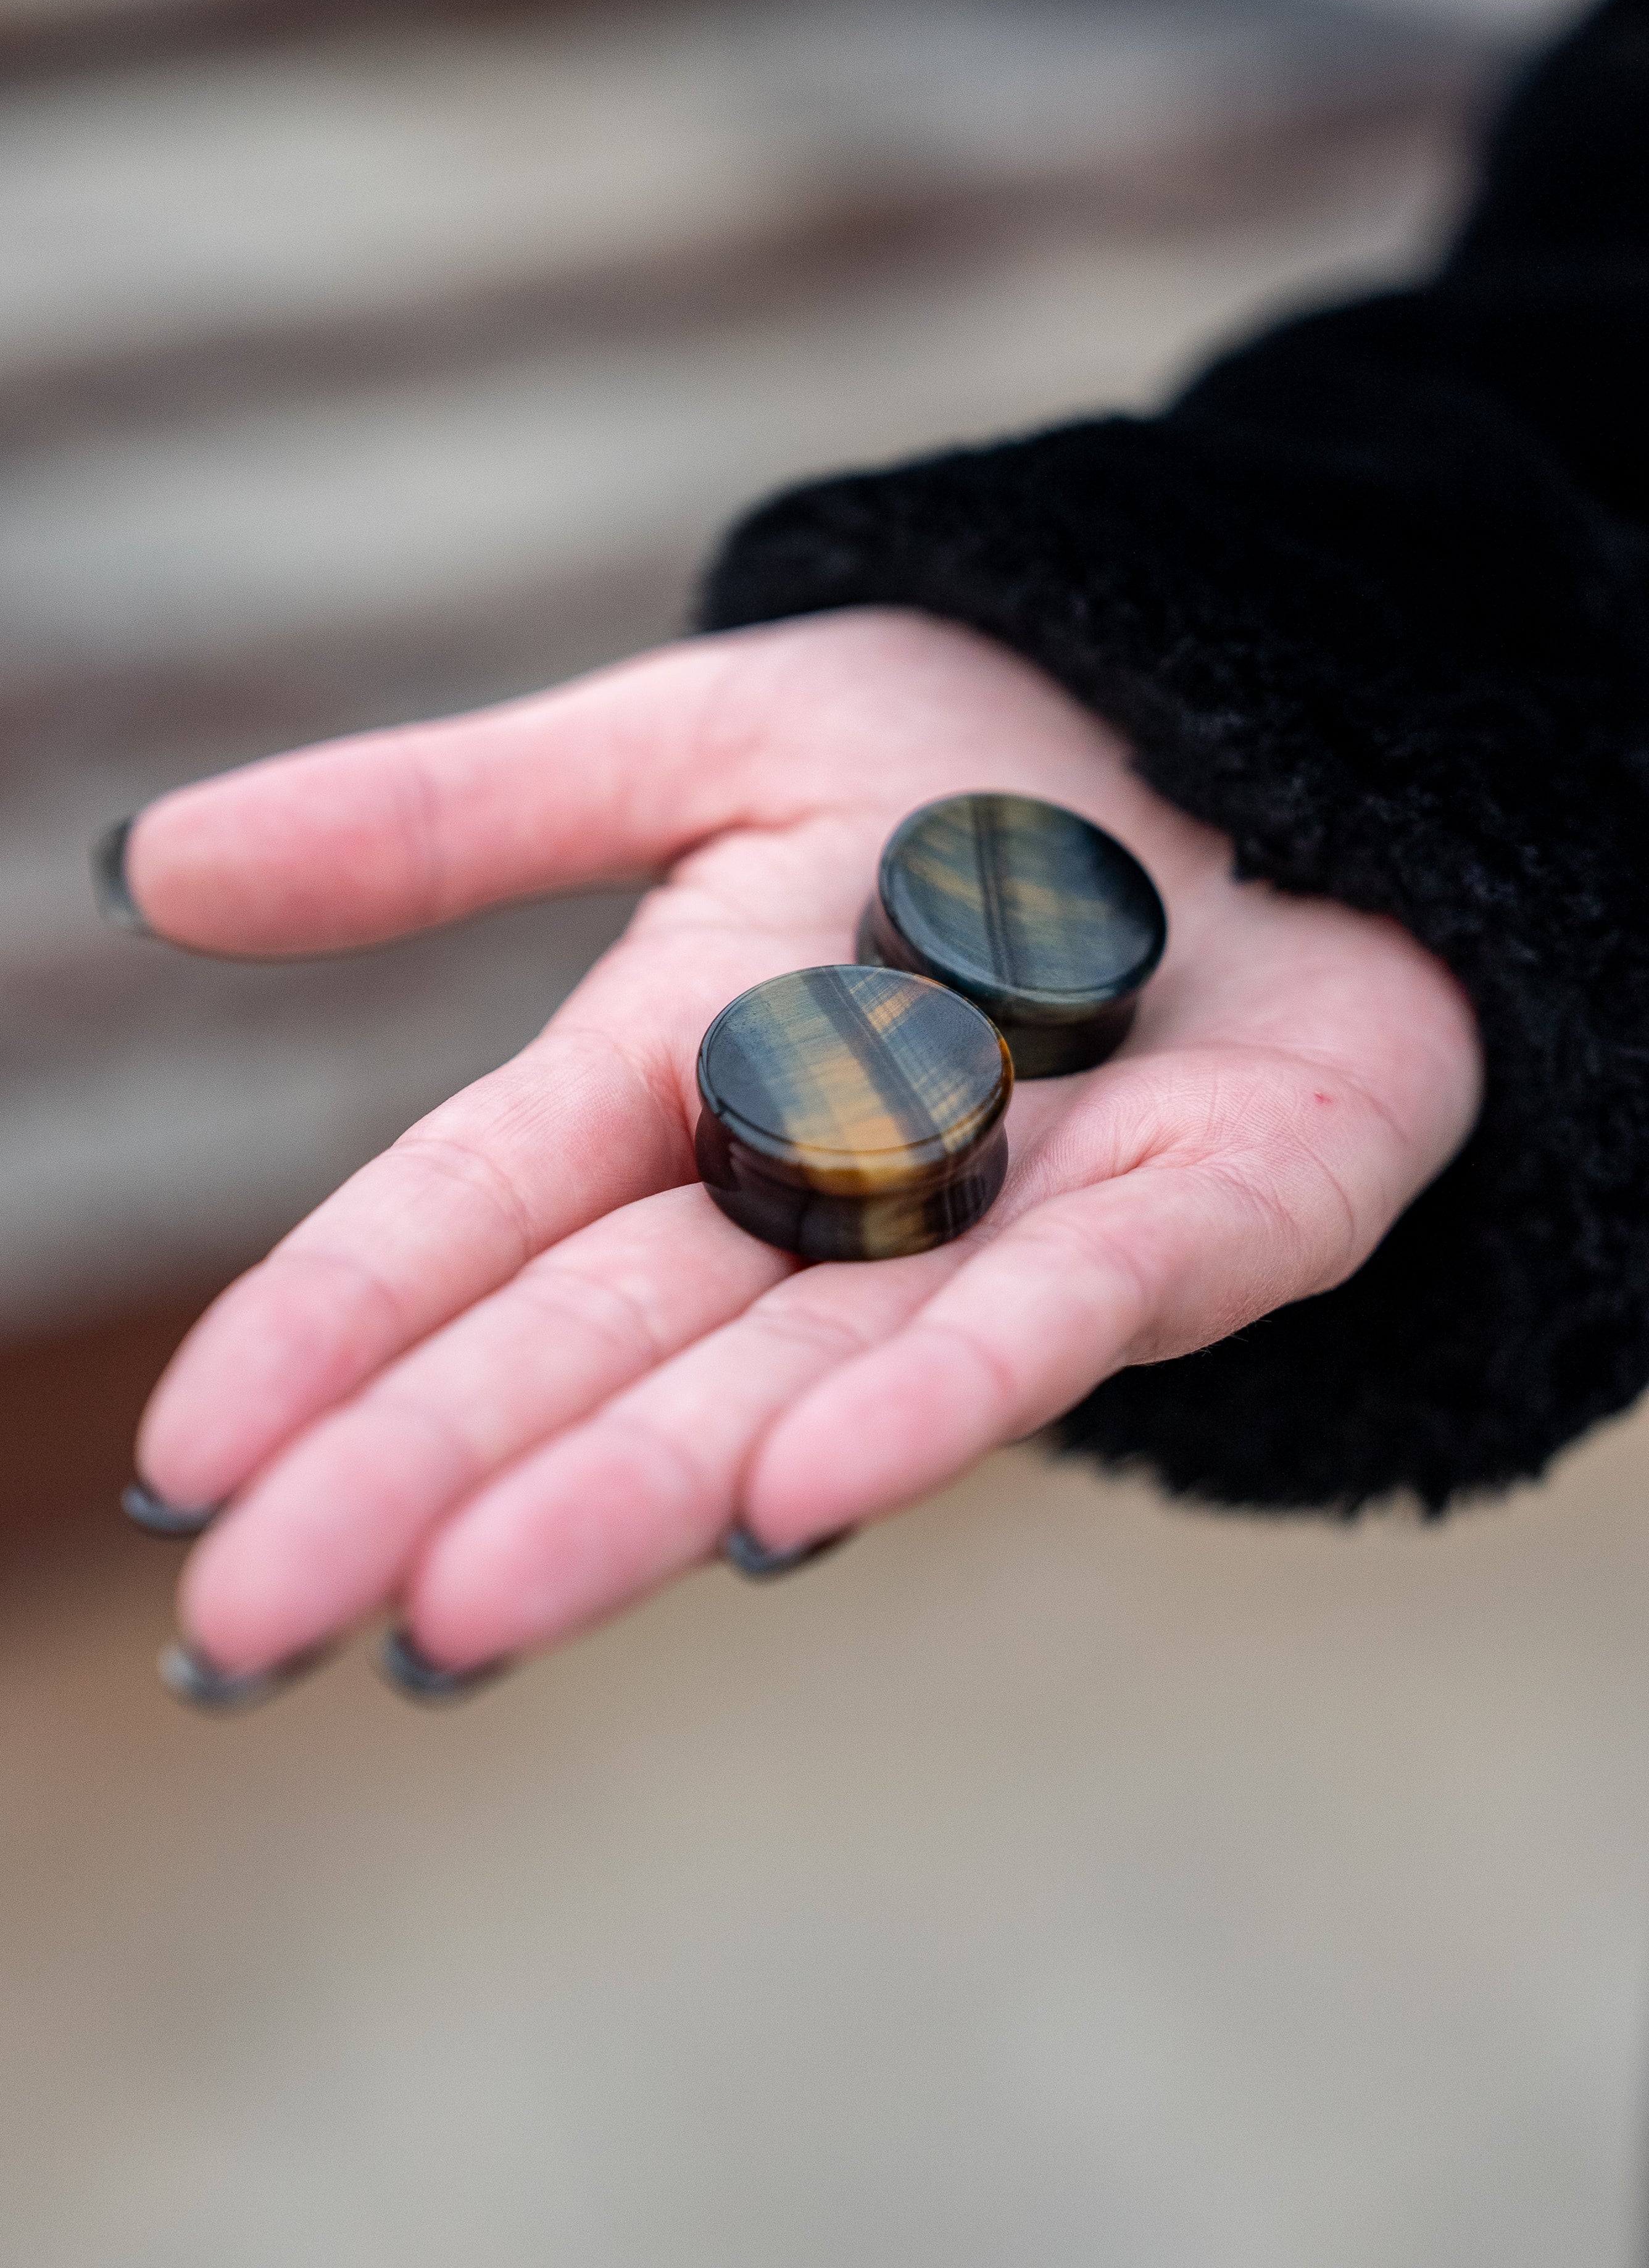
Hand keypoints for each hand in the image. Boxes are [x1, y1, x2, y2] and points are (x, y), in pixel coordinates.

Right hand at [125, 612, 1481, 1682]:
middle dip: (429, 1479)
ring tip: (464, 1609)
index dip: (335, 1324)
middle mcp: (821, 1190)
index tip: (191, 1467)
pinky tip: (794, 1497)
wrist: (1274, 735)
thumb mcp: (707, 736)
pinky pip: (1053, 1322)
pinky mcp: (1208, 1222)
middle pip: (601, 1344)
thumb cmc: (982, 755)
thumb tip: (151, 865)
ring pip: (788, 1381)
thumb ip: (457, 816)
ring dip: (631, 1498)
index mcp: (687, 1068)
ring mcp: (1005, 1229)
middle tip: (252, 1627)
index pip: (475, 1212)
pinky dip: (927, 1406)